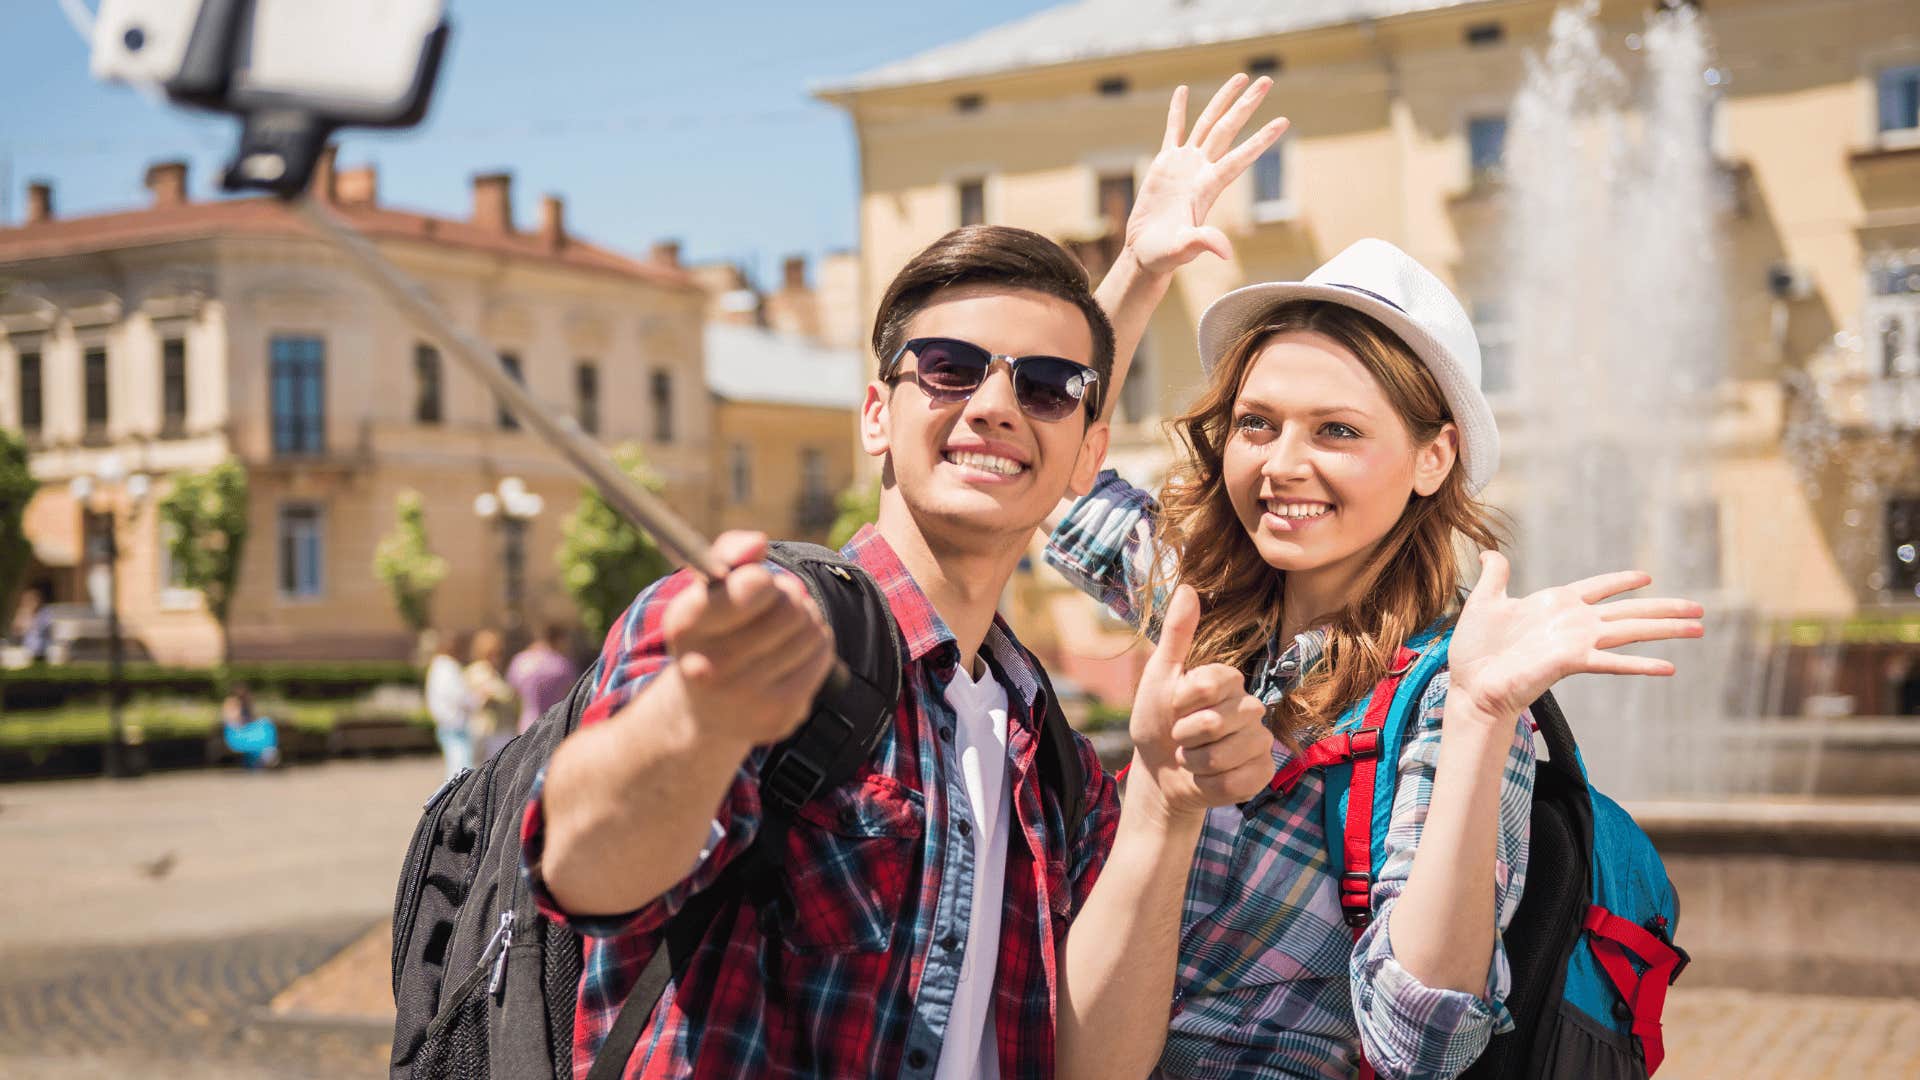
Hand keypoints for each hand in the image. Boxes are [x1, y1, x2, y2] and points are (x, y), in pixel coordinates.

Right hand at [660, 531, 834, 745]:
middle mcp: (708, 668)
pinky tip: (792, 653)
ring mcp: (745, 698)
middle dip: (787, 598)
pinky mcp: (779, 715)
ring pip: (810, 628)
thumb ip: (728, 554)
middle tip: (772, 607)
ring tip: (781, 630)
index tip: (756, 585)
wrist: (707, 710)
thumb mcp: (707, 590)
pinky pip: (822, 655)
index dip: (763, 581)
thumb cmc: (711, 634)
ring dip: (803, 620)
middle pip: (790, 607)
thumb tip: (757, 543)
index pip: (752, 586)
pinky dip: (815, 646)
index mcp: (685, 626)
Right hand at [1126, 75, 1289, 274]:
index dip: (1260, 140)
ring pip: (1207, 124)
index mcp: (1208, 187)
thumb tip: (1225, 252)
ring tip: (1241, 77)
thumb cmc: (1165, 255)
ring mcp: (1185, 165)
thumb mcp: (1183, 249)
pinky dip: (1178, 111)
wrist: (1147, 252)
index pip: (1239, 158)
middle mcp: (1201, 171)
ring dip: (1223, 100)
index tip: (1282, 122)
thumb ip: (1203, 243)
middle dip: (1247, 105)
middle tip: (1267, 80)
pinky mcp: (1166, 164)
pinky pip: (1174, 130)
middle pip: (1228, 130)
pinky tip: (1183, 90)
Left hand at [1128, 585, 1274, 818]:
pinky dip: (1208, 784)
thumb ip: (1177, 634)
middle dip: (1184, 734)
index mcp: (1227, 680)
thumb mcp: (1159, 675)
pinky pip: (1236, 782)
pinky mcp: (1261, 773)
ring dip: (1194, 762)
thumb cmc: (1157, 719)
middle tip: (1180, 735)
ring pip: (1225, 755)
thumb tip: (1188, 586)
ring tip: (1190, 757)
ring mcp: (1259, 742)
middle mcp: (1250, 707)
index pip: (1211, 683)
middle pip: (1218, 721)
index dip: (1182, 699)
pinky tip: (1205, 777)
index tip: (1173, 704)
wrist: (1158, 770)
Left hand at [1447, 552, 1705, 724]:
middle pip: (1628, 611)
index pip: (1597, 587)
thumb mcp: (1485, 602)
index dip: (1620, 581)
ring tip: (1699, 627)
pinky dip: (1641, 664)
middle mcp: (1573, 622)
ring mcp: (1576, 642)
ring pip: (1630, 630)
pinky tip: (1669, 667)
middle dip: (1664, 608)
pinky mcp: (1572, 661)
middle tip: (1700, 608)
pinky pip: (1613, 661)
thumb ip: (1495, 576)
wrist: (1471, 682)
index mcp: (1555, 603)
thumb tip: (1490, 553)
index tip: (1646, 575)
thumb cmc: (1475, 649)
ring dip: (1666, 628)